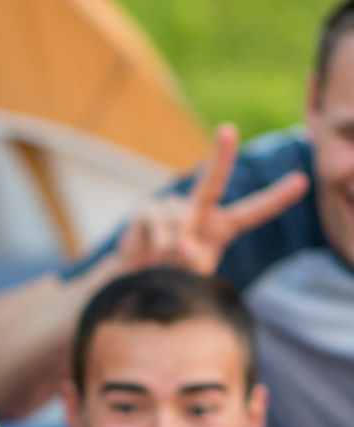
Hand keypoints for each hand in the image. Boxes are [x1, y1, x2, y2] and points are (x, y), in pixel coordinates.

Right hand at [117, 123, 308, 274]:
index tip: (302, 182)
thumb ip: (194, 263)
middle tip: (227, 129)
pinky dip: (158, 239)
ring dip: (173, 244)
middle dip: (221, 154)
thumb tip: (180, 244)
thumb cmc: (174, 279)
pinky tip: (153, 253)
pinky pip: (157, 219)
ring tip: (167, 262)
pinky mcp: (148, 210)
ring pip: (178, 216)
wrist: (139, 282)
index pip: (252, 212)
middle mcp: (199, 210)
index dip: (276, 199)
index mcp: (221, 227)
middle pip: (212, 179)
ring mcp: (172, 208)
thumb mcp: (193, 278)